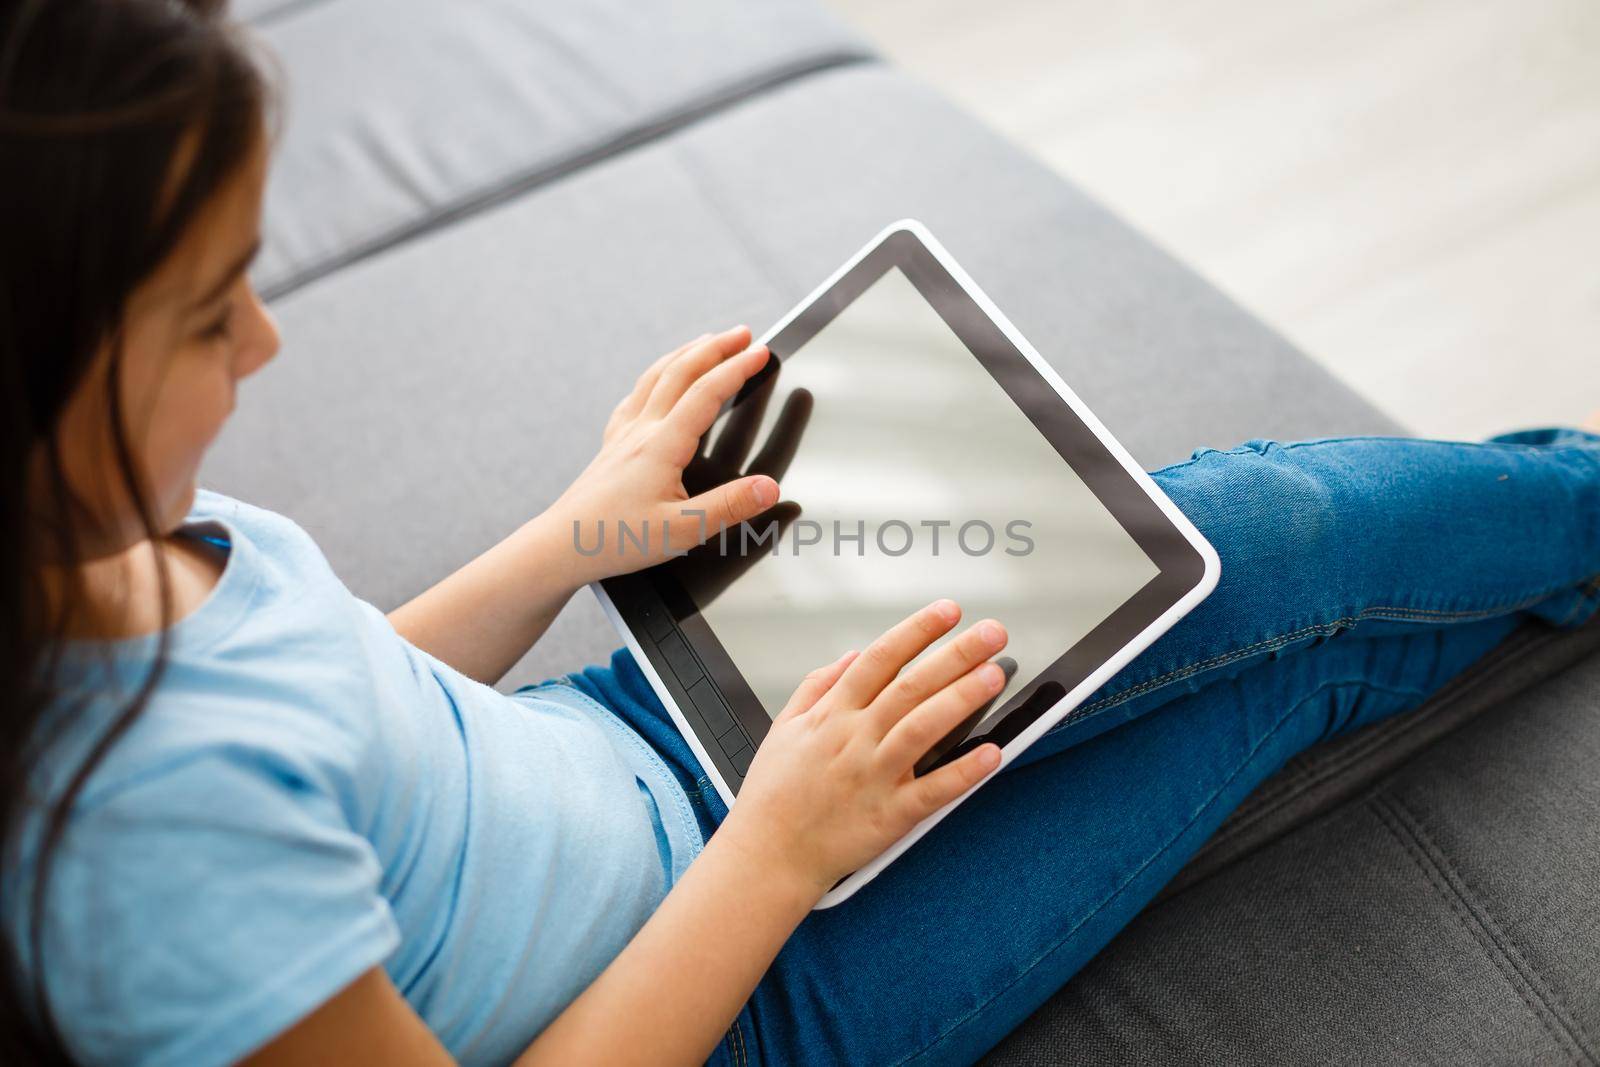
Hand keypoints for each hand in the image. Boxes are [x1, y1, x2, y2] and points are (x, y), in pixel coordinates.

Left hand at [541, 327, 780, 585]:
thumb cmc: (617, 540)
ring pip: (655, 377)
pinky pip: (634, 398)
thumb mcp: (682, 530)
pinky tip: (655, 383)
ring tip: (707, 341)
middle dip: (715, 348)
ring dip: (685, 354)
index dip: (737, 369)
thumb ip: (729, 507)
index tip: (761, 353)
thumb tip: (768, 488)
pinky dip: (653, 378)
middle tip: (743, 333)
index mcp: (661, 446)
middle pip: (680, 372)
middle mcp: (641, 431)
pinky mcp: (611, 446)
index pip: (706, 394)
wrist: (562, 546)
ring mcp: (622, 435)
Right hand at [719, 600, 1007, 900]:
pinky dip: (963, 771)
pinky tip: (991, 752)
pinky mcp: (889, 815)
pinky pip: (932, 790)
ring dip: (962, 698)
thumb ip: (817, 685)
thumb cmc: (774, 796)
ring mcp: (874, 776)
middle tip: (991, 632)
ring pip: (924, 727)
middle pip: (911, 685)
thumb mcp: (783, 727)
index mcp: (832, 715)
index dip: (916, 631)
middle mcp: (855, 739)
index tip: (948, 611)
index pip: (880, 658)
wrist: (767, 855)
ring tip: (995, 674)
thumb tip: (851, 655)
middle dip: (955, 654)